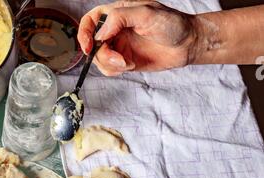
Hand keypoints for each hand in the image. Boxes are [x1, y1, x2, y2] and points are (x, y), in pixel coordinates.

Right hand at [78, 1, 197, 75]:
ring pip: (101, 59)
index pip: (91, 20)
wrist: (188, 44)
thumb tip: (101, 33)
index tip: (88, 47)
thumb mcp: (146, 14)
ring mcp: (121, 47)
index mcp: (118, 13)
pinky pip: (111, 69)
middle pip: (94, 44)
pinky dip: (116, 71)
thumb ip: (120, 19)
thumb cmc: (172, 24)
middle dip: (103, 55)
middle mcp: (117, 30)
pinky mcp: (126, 62)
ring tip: (128, 63)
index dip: (84, 33)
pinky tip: (130, 66)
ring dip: (111, 65)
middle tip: (120, 60)